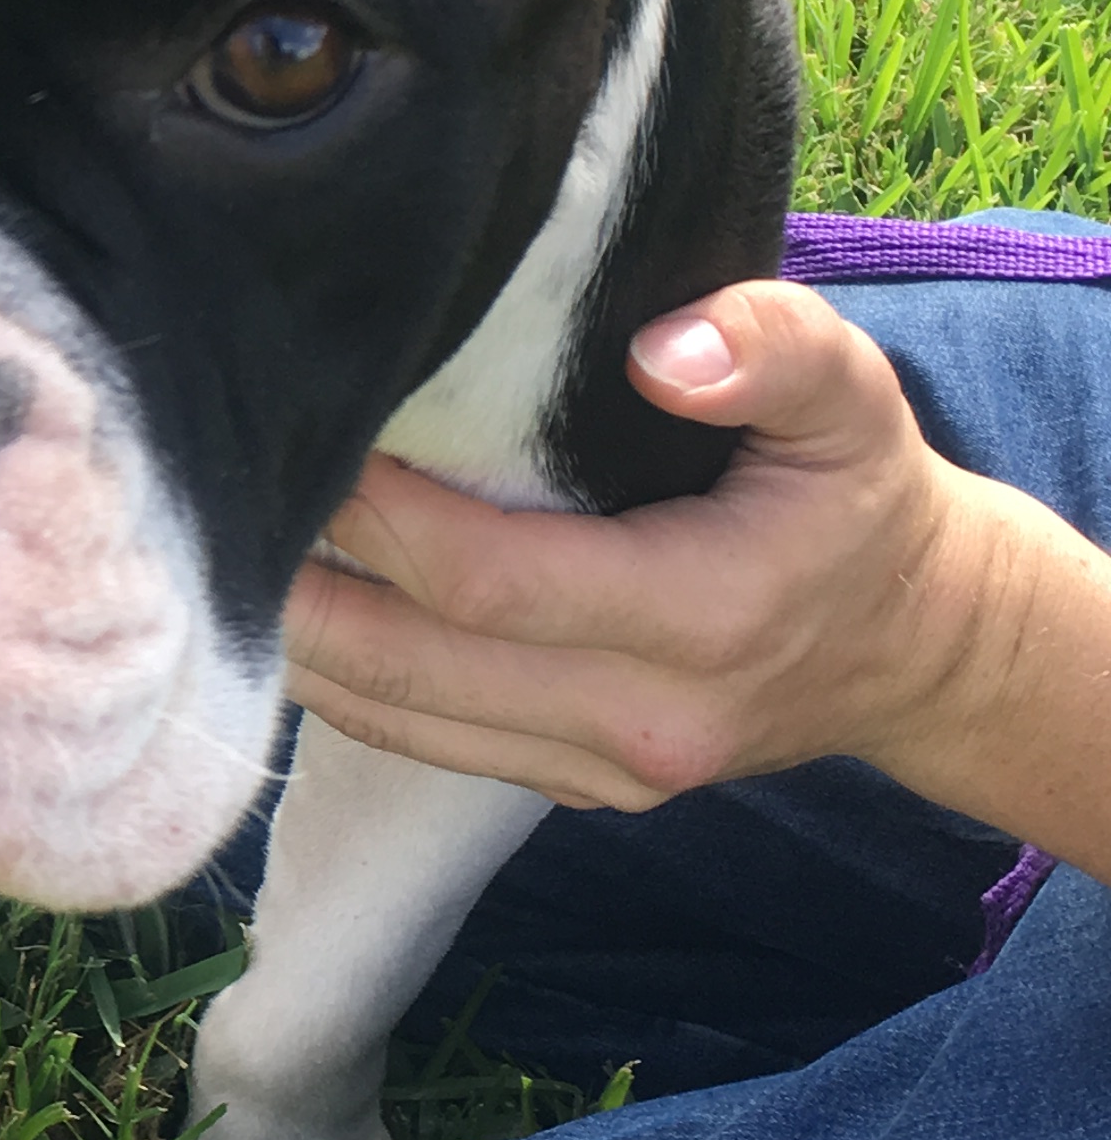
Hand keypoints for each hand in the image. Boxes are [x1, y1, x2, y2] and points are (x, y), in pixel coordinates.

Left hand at [285, 280, 1110, 871]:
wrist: (918, 643)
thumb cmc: (858, 496)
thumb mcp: (856, 396)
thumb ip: (774, 350)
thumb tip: (660, 350)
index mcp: (705, 617)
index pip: (486, 582)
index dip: (380, 517)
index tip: (315, 434)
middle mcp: (644, 721)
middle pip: (411, 667)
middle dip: (303, 584)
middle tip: (221, 493)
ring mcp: (605, 773)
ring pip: (397, 722)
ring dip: (301, 641)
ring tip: (228, 546)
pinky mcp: (576, 789)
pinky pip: (424, 743)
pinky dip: (347, 681)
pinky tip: (294, 605)